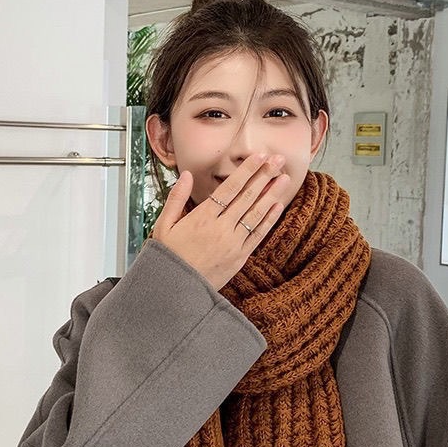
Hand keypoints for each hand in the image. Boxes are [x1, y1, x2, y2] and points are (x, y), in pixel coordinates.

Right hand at [151, 153, 289, 289]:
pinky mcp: (240, 257)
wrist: (176, 290)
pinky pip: (257, 235)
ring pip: (256, 214)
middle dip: (264, 176)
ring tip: (284, 178)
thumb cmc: (168, 257)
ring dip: (272, 194)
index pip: (229, 188)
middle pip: (247, 197)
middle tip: (278, 160)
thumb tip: (187, 176)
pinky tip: (277, 205)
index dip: (246, 171)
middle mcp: (220, 228)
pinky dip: (269, 219)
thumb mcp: (163, 226)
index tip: (259, 157)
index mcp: (202, 218)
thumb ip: (176, 199)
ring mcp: (232, 243)